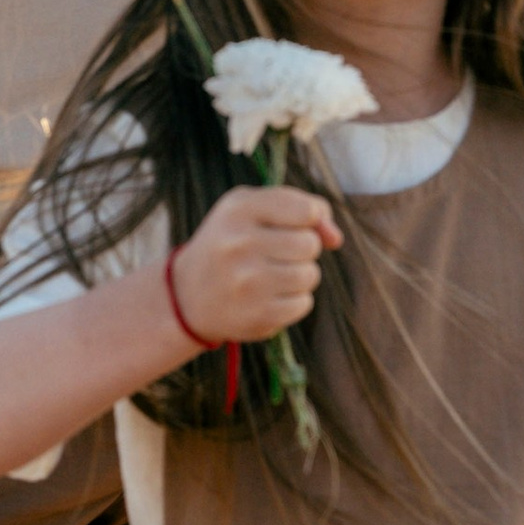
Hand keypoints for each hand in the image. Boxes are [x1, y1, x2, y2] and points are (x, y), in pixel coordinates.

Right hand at [166, 185, 342, 344]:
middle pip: (310, 244)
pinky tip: (269, 297)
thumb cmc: (230, 243)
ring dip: (300, 276)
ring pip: (310, 275)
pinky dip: (294, 301)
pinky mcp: (257, 315)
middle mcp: (240, 243)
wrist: (187, 295)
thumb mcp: (253, 210)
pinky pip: (303, 304)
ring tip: (272, 276)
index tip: (293, 225)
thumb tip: (336, 238)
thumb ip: (301, 209)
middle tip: (276, 254)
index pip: (307, 210)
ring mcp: (248, 282)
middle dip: (302, 249)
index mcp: (239, 209)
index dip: (310, 219)